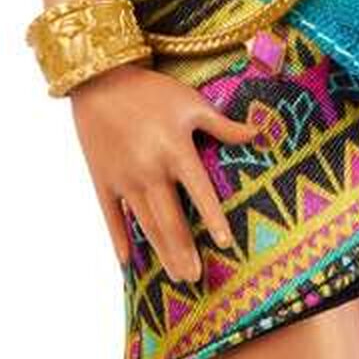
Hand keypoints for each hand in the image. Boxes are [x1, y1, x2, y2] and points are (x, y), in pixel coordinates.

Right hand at [69, 62, 259, 281]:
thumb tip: (259, 133)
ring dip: (161, 253)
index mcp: (176, 150)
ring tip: (176, 276)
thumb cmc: (152, 91)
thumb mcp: (191, 102)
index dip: (214, 219)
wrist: (100, 80)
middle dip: (184, 251)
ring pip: (146, 225)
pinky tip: (128, 263)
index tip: (227, 244)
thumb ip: (223, 125)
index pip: (200, 192)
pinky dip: (120, 241)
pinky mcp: (102, 181)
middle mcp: (150, 169)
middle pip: (170, 220)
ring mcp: (123, 179)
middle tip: (196, 279)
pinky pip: (112, 218)